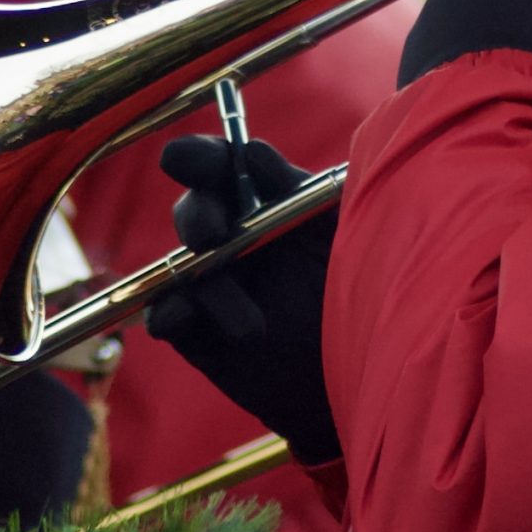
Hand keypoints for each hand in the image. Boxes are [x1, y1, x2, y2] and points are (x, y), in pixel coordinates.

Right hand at [144, 134, 340, 463]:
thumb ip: (303, 192)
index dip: (199, 158)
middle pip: (195, 211)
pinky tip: (179, 318)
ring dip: (202, 283)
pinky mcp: (198, 331)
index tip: (180, 160)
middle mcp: (235, 238)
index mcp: (269, 204)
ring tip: (252, 328)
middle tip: (210, 233)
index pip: (224, 168)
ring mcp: (213, 284)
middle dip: (196, 215)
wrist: (364, 379)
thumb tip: (253, 152)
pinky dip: (167, 313)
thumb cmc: (365, 295)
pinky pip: (166, 314)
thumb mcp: (344, 237)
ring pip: (182, 264)